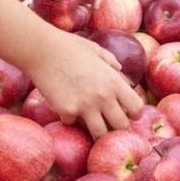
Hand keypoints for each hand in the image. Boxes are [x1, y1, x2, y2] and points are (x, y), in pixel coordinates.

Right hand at [29, 30, 144, 138]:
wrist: (42, 50)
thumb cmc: (69, 46)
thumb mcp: (96, 50)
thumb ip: (111, 62)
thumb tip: (120, 69)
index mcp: (114, 81)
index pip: (137, 108)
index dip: (135, 113)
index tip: (129, 113)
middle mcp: (103, 97)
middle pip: (122, 126)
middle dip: (118, 127)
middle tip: (111, 124)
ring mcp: (85, 106)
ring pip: (100, 134)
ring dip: (97, 131)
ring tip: (92, 126)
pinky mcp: (67, 111)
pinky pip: (72, 122)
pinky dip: (69, 117)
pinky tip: (64, 107)